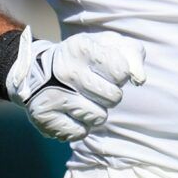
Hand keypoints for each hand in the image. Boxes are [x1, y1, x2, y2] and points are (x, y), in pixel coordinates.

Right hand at [6, 28, 146, 140]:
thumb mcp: (108, 45)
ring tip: (83, 99)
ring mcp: (53, 96)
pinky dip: (80, 126)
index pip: (121, 72)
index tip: (108, 71)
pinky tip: (70, 112)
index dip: (120, 75)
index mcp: (81, 48)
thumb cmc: (84, 59)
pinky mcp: (44, 117)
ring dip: (96, 111)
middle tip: (95, 87)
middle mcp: (65, 72)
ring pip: (99, 117)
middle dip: (110, 94)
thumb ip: (132, 54)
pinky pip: (79, 132)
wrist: (37, 71)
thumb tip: (140, 79)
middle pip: (113, 97)